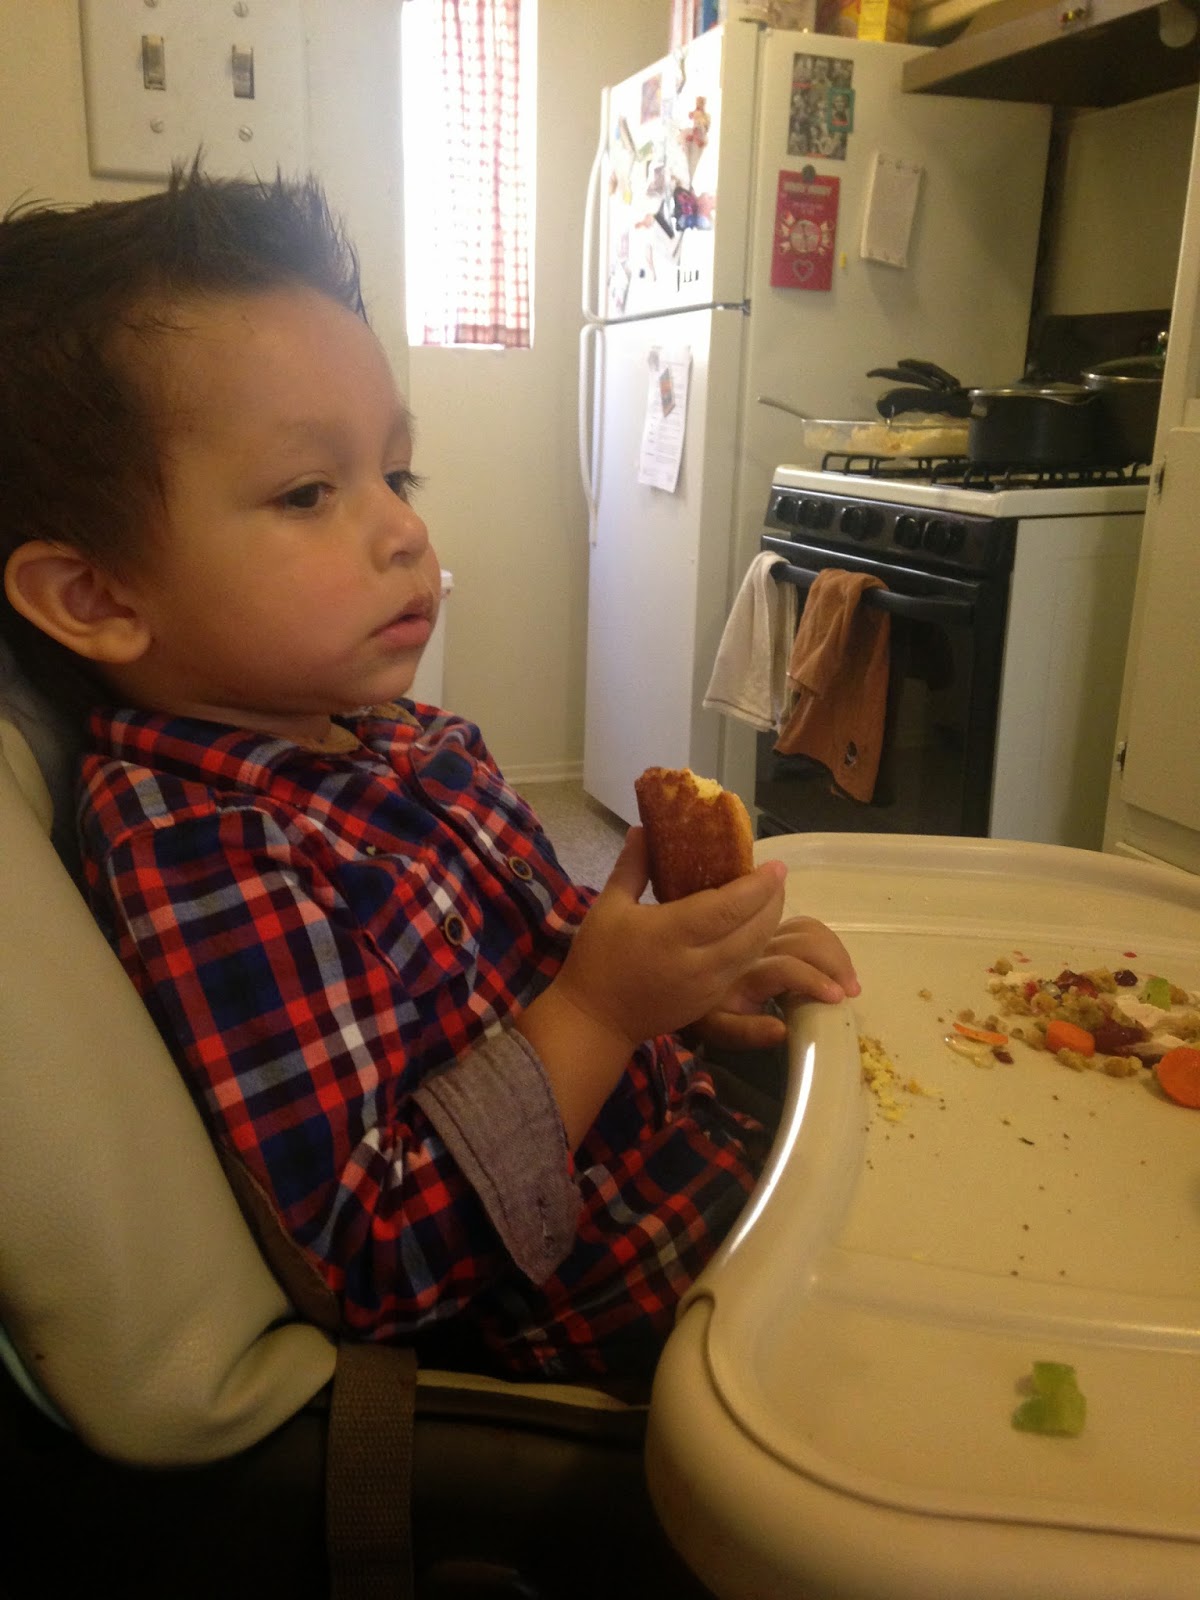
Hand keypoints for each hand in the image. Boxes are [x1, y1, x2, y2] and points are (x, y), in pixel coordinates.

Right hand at [516, 828, 787, 1145]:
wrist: (596, 1021)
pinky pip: (743, 969)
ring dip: (769, 923)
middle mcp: (698, 961)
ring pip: (754, 951)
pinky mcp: (711, 1002)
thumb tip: (644, 829)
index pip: (729, 906)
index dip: (758, 885)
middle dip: (773, 901)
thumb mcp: (608, 906)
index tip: (775, 865)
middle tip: (777, 876)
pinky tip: (753, 928)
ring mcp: (708, 986)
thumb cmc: (598, 960)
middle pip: (753, 929)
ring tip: (771, 898)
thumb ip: (632, 866)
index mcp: (672, 933)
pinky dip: (755, 945)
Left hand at [688, 916, 858, 1052]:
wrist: (682, 982)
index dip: (813, 980)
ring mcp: (766, 936)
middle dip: (833, 964)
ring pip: (807, 929)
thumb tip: (783, 1031)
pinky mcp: (773, 931)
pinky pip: (805, 925)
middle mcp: (755, 948)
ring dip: (834, 951)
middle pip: (803, 942)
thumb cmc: (707, 1012)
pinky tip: (836, 962)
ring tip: (849, 980)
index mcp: (742, 973)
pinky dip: (826, 940)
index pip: (785, 968)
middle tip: (852, 991)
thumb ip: (747, 1032)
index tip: (839, 999)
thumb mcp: (720, 1029)